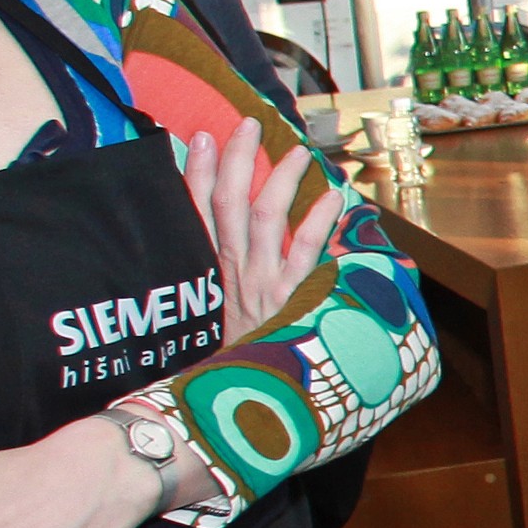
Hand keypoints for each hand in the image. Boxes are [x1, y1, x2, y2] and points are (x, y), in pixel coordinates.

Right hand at [183, 116, 345, 343]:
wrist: (237, 402)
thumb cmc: (230, 357)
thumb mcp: (207, 316)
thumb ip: (210, 280)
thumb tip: (219, 242)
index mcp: (205, 273)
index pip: (194, 213)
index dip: (196, 174)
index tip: (202, 138)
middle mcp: (230, 272)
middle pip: (228, 203)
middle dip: (237, 160)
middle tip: (248, 125)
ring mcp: (260, 284)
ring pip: (265, 217)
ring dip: (281, 179)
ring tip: (298, 151)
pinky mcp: (290, 300)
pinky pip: (303, 252)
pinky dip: (318, 220)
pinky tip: (333, 196)